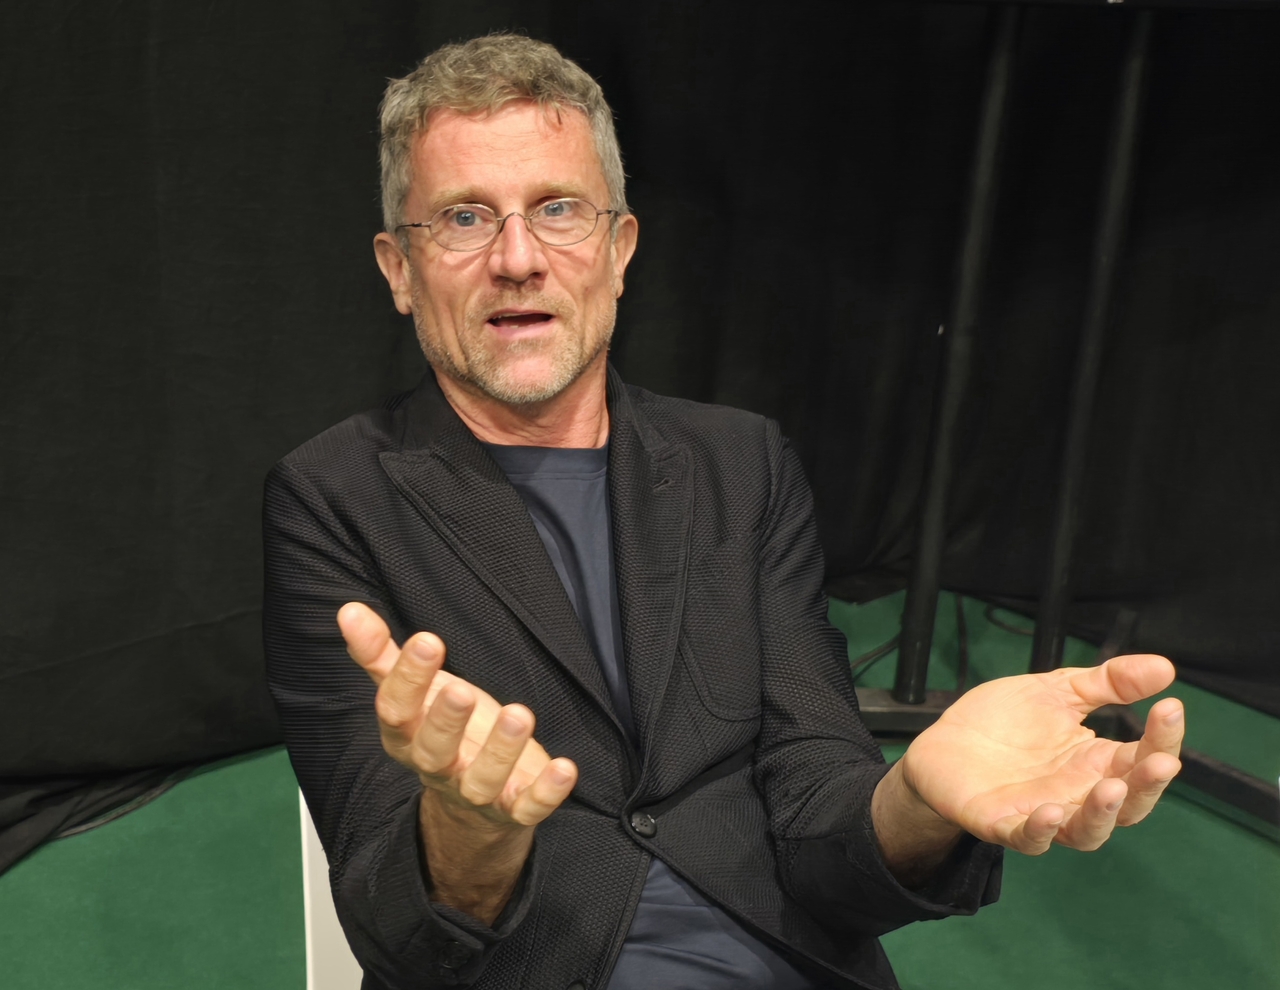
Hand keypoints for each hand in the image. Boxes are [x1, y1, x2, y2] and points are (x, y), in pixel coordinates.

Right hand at [338, 602, 577, 922]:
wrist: (474, 805)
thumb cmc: (443, 729)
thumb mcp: (414, 691)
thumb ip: (380, 654)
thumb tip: (349, 611)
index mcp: (407, 735)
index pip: (396, 710)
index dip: (409, 679)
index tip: (428, 641)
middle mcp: (438, 767)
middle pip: (433, 751)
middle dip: (446, 722)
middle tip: (462, 690)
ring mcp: (476, 792)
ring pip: (482, 780)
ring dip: (501, 752)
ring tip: (519, 714)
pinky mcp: (514, 808)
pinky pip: (528, 807)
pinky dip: (546, 792)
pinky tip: (566, 768)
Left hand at [898, 654, 1182, 854]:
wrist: (944, 743)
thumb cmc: (1006, 722)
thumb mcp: (1057, 691)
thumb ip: (1107, 683)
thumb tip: (1166, 666)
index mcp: (1095, 762)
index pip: (1142, 758)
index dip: (1163, 737)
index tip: (1171, 706)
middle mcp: (1078, 794)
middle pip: (1128, 804)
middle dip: (1148, 785)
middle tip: (1162, 760)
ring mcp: (1042, 813)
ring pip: (1087, 831)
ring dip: (1103, 814)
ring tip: (1112, 787)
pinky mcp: (1002, 825)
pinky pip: (1028, 838)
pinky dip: (1041, 831)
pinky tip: (1049, 811)